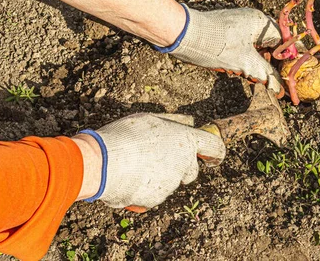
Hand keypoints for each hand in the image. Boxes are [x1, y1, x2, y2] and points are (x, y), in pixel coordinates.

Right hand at [78, 113, 224, 208]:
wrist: (102, 163)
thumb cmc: (125, 135)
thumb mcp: (151, 119)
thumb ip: (174, 121)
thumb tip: (191, 121)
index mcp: (186, 141)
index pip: (215, 147)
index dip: (216, 153)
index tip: (213, 157)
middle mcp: (183, 163)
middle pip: (191, 171)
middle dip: (181, 168)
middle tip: (159, 160)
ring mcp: (171, 184)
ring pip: (170, 183)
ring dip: (159, 178)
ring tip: (135, 166)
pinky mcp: (155, 199)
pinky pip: (153, 195)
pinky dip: (144, 190)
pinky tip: (128, 179)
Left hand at [158, 6, 282, 93]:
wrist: (183, 35)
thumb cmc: (215, 44)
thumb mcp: (245, 63)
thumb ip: (266, 74)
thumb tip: (279, 87)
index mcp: (261, 23)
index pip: (284, 40)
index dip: (290, 58)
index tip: (295, 72)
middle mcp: (252, 21)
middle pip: (271, 44)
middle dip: (274, 63)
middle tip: (278, 81)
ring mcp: (239, 26)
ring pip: (257, 48)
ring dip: (259, 64)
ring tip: (259, 79)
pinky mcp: (227, 33)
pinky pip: (244, 48)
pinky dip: (246, 60)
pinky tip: (243, 72)